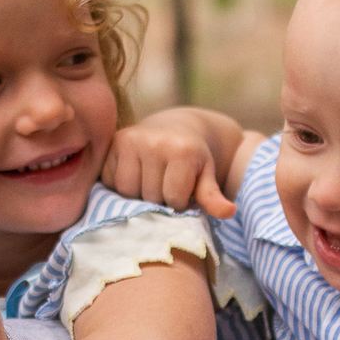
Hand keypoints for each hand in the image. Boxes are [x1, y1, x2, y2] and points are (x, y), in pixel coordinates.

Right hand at [101, 124, 235, 219]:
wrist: (175, 126)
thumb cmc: (193, 158)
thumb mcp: (207, 175)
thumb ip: (212, 196)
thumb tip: (229, 212)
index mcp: (182, 150)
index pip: (173, 200)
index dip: (178, 202)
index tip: (183, 191)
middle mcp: (154, 142)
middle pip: (149, 197)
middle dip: (158, 199)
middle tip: (165, 185)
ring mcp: (131, 140)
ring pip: (126, 190)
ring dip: (137, 194)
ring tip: (149, 182)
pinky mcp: (114, 141)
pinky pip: (110, 179)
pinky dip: (119, 184)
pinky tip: (134, 174)